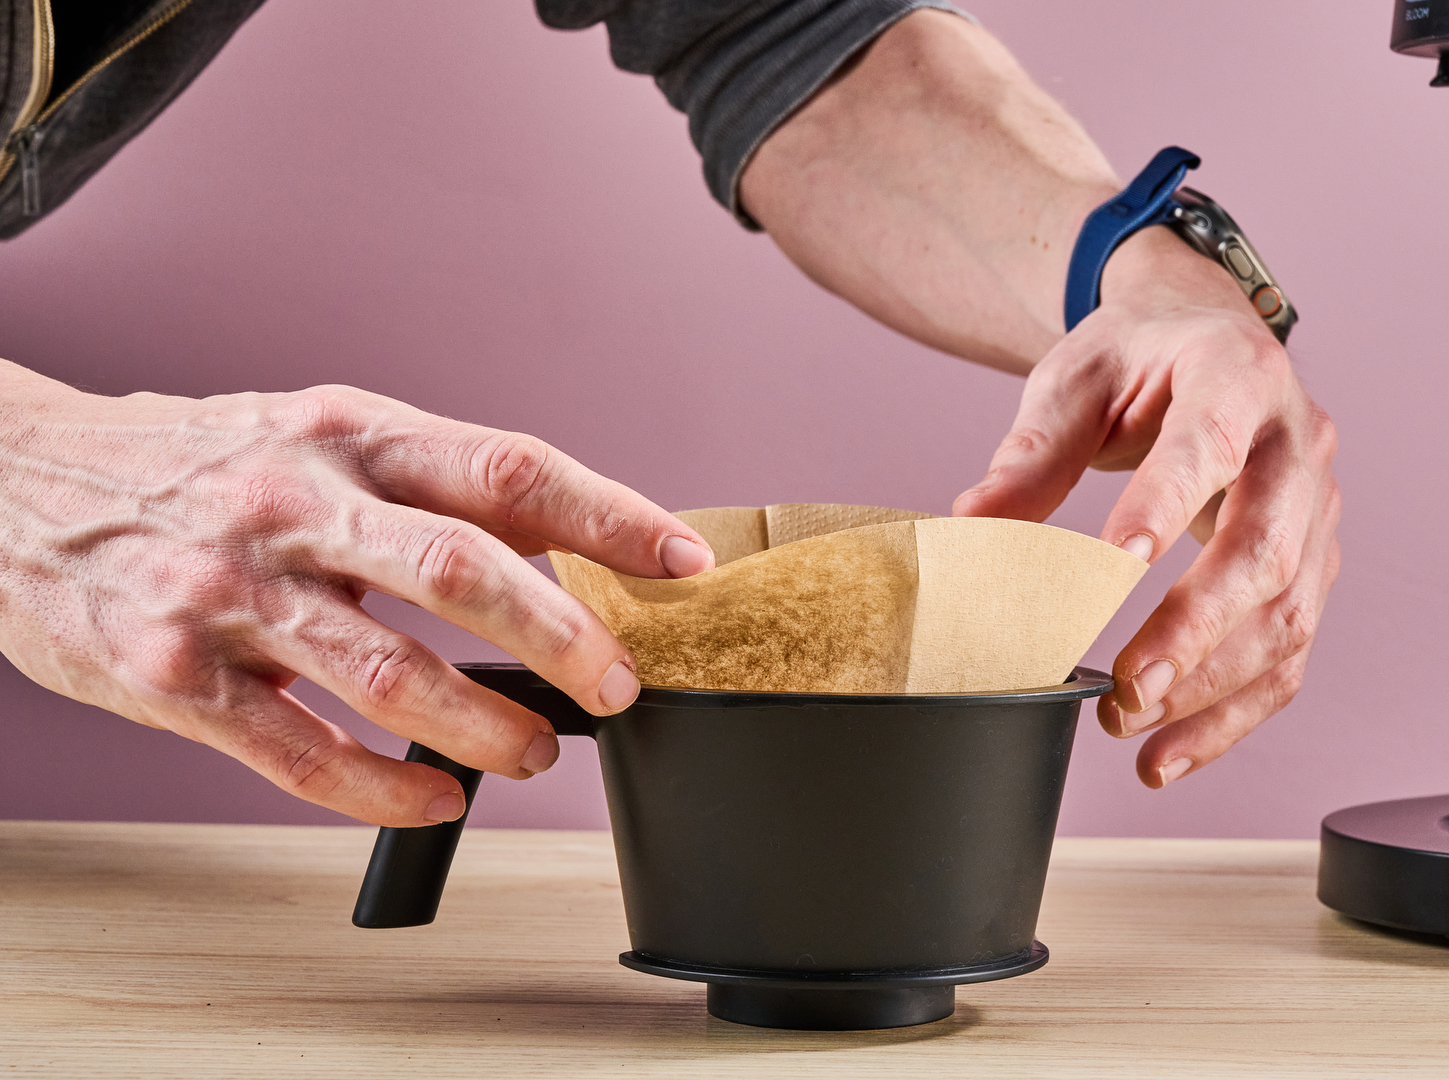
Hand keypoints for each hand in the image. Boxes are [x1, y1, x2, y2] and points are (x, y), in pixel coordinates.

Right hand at [0, 366, 712, 824]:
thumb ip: (437, 485)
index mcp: (349, 434)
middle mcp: (293, 503)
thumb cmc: (200, 463)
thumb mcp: (322, 434)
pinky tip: (434, 799)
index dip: (609, 519)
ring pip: (387, 678)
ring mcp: (227, 593)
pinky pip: (296, 755)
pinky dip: (382, 790)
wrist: (13, 482)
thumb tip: (571, 535)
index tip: (683, 562)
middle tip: (618, 685)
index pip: (507, 469)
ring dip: (483, 728)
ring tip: (531, 753)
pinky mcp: (170, 676)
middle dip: (564, 638)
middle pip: (463, 572)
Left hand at [955, 228, 1340, 786]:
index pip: (1210, 445)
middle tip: (1125, 690)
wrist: (1208, 342)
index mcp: (1239, 375)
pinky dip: (1232, 713)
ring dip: (1212, 688)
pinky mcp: (1316, 564)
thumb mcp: (1076, 380)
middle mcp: (1298, 443)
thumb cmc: (1142, 359)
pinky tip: (1171, 752)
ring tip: (1132, 730)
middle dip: (1194, 632)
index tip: (1115, 566)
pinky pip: (1291, 653)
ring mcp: (1318, 509)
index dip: (1167, 505)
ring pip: (1289, 615)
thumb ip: (1032, 452)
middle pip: (1264, 549)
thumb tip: (972, 524)